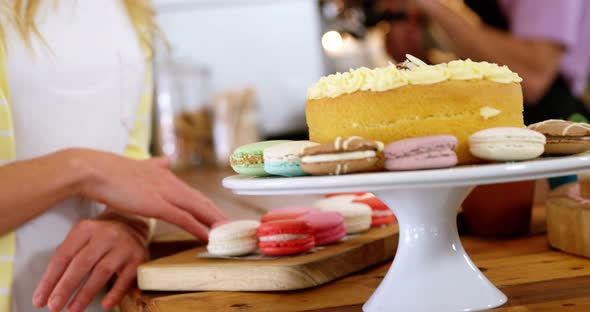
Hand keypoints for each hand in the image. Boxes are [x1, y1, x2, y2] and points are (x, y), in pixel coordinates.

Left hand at [32, 218, 147, 311]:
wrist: (134, 225)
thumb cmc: (100, 239)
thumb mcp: (82, 239)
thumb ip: (67, 257)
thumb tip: (48, 289)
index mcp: (86, 228)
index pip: (63, 256)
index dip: (50, 279)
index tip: (40, 300)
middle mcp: (106, 234)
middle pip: (82, 263)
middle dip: (65, 287)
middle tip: (54, 306)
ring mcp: (124, 244)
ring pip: (102, 271)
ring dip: (86, 293)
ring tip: (73, 309)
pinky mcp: (139, 257)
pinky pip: (125, 278)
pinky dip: (115, 293)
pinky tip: (105, 305)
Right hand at [66, 149, 227, 240]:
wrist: (94, 170)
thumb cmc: (111, 171)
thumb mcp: (139, 166)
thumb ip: (155, 165)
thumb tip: (166, 159)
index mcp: (167, 177)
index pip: (195, 194)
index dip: (210, 207)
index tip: (221, 217)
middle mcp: (171, 183)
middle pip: (203, 202)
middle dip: (219, 216)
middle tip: (234, 228)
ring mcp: (165, 193)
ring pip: (198, 209)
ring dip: (215, 222)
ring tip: (229, 234)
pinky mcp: (157, 204)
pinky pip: (184, 218)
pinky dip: (198, 227)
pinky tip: (208, 236)